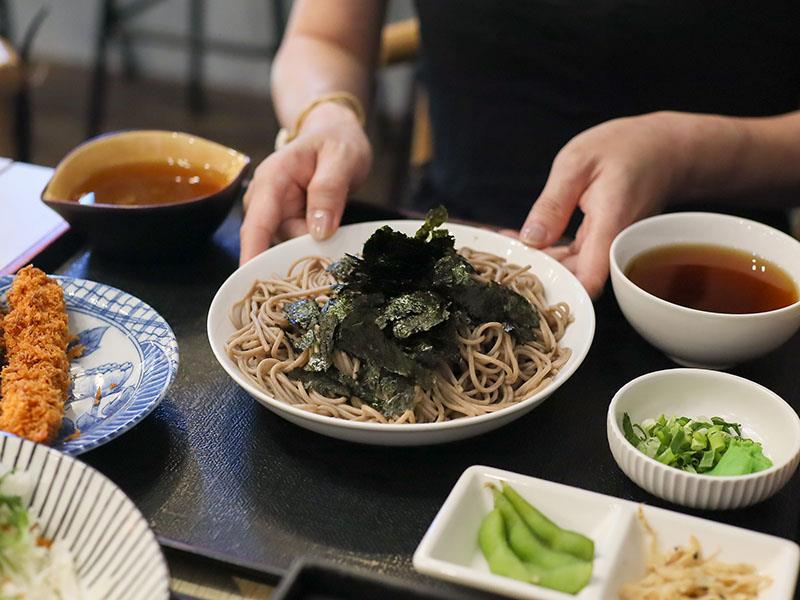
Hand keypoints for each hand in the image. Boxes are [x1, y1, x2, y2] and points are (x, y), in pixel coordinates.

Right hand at [240, 102, 371, 263]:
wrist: (335, 135)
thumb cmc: (336, 142)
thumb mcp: (341, 159)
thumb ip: (329, 192)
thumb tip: (319, 231)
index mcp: (273, 179)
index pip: (257, 223)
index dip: (253, 254)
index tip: (252, 281)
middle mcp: (266, 199)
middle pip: (273, 242)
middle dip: (298, 254)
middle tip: (332, 259)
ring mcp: (274, 214)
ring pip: (286, 247)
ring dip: (309, 251)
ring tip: (337, 244)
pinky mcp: (286, 224)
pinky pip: (296, 245)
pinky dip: (312, 249)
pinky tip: (330, 245)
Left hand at [520, 112, 691, 297]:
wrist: (667, 149)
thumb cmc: (626, 148)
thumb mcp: (577, 163)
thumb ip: (552, 204)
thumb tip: (530, 240)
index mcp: (609, 226)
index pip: (587, 281)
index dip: (556, 289)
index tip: (523, 279)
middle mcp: (613, 246)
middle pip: (575, 281)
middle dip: (537, 275)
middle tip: (501, 259)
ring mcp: (609, 248)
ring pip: (573, 271)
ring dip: (541, 263)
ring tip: (507, 246)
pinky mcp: (604, 245)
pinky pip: (576, 259)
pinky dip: (551, 253)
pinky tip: (527, 241)